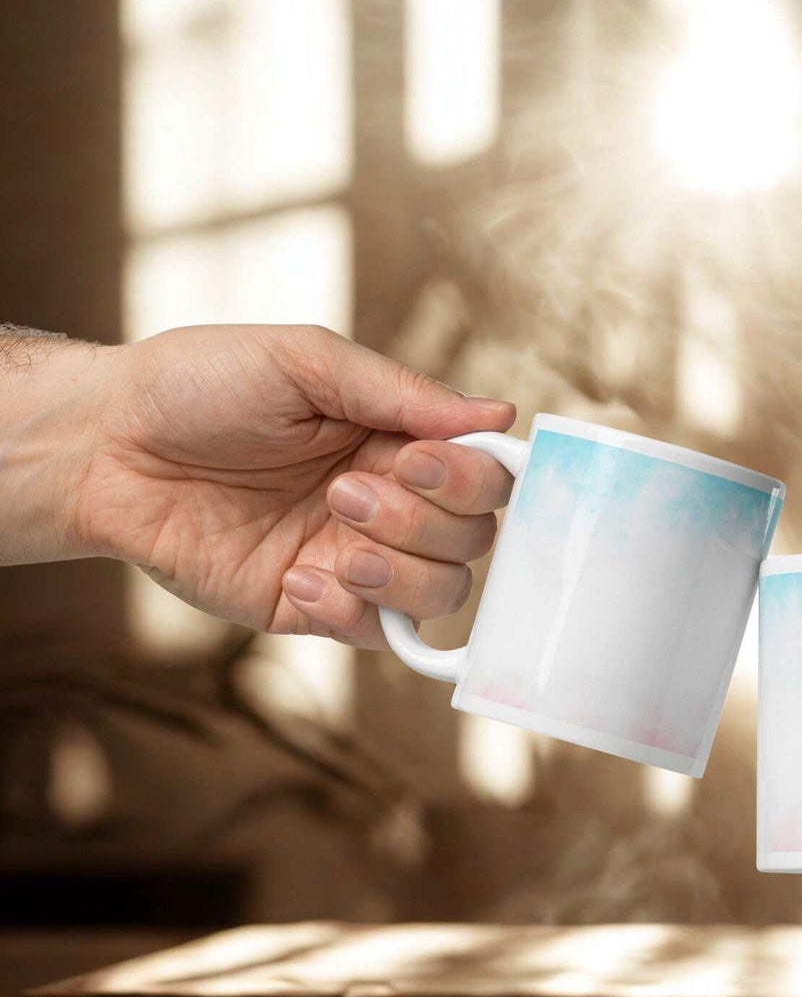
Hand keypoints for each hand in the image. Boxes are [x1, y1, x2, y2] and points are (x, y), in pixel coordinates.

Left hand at [75, 324, 514, 645]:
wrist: (107, 448)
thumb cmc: (198, 385)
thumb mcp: (305, 361)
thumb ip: (403, 391)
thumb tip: (500, 414)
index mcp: (400, 438)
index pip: (487, 475)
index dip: (472, 479)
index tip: (420, 460)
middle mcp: (393, 502)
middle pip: (476, 539)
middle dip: (422, 520)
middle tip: (344, 490)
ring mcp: (358, 558)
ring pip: (442, 593)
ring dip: (397, 570)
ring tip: (330, 534)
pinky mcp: (316, 606)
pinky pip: (376, 635)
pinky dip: (350, 611)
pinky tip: (295, 577)